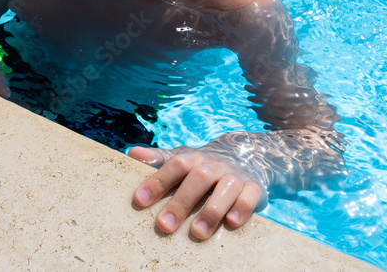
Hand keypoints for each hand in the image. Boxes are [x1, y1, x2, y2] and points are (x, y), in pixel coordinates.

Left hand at [128, 134, 266, 238]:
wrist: (249, 155)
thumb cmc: (205, 166)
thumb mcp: (183, 159)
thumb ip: (159, 159)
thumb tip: (132, 153)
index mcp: (194, 158)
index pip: (174, 165)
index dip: (157, 181)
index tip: (139, 200)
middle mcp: (214, 165)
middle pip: (198, 177)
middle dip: (181, 202)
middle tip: (164, 225)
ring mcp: (235, 175)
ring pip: (226, 187)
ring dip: (211, 209)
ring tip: (197, 232)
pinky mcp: (254, 187)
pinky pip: (250, 195)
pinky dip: (241, 208)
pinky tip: (231, 222)